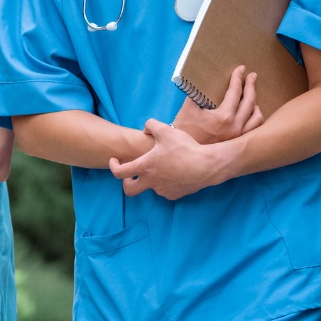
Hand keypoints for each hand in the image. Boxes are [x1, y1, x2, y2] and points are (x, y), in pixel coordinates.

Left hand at [108, 120, 227, 200]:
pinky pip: (165, 189)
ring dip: (151, 178)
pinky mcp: (174, 195)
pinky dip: (165, 182)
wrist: (206, 166)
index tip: (115, 161)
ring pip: (151, 187)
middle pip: (130, 190)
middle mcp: (151, 182)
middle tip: (130, 174)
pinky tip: (175, 172)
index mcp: (145, 167)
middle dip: (126, 182)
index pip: (119, 172)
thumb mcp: (166, 130)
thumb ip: (151, 125)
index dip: (113, 166)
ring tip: (164, 165)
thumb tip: (146, 129)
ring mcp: (163, 190)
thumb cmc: (185, 148)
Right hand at [173, 65, 263, 142]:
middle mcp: (235, 128)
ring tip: (253, 98)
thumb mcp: (189, 107)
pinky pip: (253, 131)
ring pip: (257, 118)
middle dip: (251, 86)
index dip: (238, 78)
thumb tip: (202, 78)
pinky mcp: (237, 146)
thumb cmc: (184, 130)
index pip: (236, 92)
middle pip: (250, 102)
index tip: (241, 69)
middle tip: (252, 76)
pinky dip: (255, 121)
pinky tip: (251, 116)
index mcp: (224, 117)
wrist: (183, 155)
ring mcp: (238, 138)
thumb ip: (197, 91)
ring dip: (256, 105)